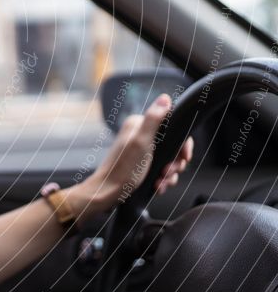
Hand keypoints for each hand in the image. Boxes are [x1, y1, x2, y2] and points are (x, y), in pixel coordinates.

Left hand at [66, 93, 193, 219]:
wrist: (108, 193)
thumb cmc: (123, 170)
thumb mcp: (141, 142)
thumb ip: (153, 119)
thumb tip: (165, 98)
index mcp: (138, 125)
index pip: (173, 128)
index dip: (182, 145)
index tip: (183, 157)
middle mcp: (139, 135)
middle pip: (173, 146)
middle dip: (175, 163)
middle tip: (168, 172)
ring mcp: (140, 150)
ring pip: (168, 160)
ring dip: (169, 174)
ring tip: (161, 182)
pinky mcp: (141, 164)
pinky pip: (160, 170)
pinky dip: (162, 179)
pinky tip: (158, 186)